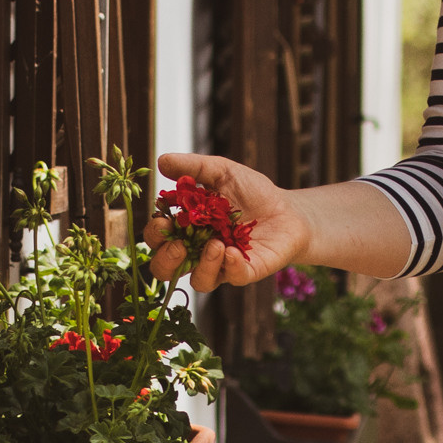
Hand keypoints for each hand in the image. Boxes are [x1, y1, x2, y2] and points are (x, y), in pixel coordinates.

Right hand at [146, 153, 312, 290]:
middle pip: (167, 270)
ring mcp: (222, 265)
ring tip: (214, 245)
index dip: (155, 234)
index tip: (162, 220)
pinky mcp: (246, 272)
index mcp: (187, 229)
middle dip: (166, 260)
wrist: (287, 208)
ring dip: (202, 265)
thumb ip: (193, 167)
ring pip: (199, 281)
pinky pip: (233, 278)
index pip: (159, 239)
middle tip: (178, 244)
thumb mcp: (222, 172)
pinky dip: (230, 266)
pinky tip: (233, 252)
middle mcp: (199, 252)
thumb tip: (161, 161)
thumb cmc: (251, 192)